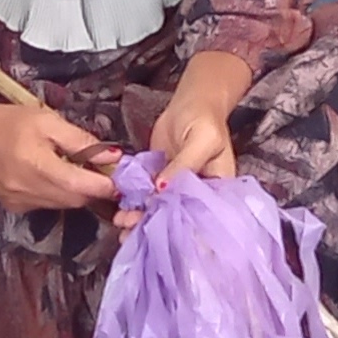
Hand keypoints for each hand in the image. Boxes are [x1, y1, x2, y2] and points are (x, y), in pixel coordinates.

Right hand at [0, 102, 120, 214]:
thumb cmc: (10, 121)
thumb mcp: (47, 121)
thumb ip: (80, 140)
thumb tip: (111, 156)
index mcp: (37, 166)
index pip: (81, 186)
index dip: (105, 185)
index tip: (120, 177)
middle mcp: (28, 190)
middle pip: (75, 199)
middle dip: (92, 187)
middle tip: (100, 169)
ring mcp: (20, 202)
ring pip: (63, 204)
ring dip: (75, 191)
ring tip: (74, 169)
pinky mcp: (14, 207)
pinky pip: (47, 205)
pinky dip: (57, 194)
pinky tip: (51, 176)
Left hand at [123, 51, 252, 229]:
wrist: (191, 103)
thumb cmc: (206, 120)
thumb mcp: (202, 141)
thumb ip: (184, 165)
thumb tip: (161, 189)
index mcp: (215, 191)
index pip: (200, 219)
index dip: (181, 231)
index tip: (160, 234)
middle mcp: (195, 195)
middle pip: (175, 219)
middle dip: (153, 226)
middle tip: (130, 229)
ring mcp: (175, 188)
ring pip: (158, 210)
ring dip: (140, 218)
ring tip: (122, 222)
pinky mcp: (158, 179)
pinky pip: (146, 196)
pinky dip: (134, 204)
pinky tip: (121, 211)